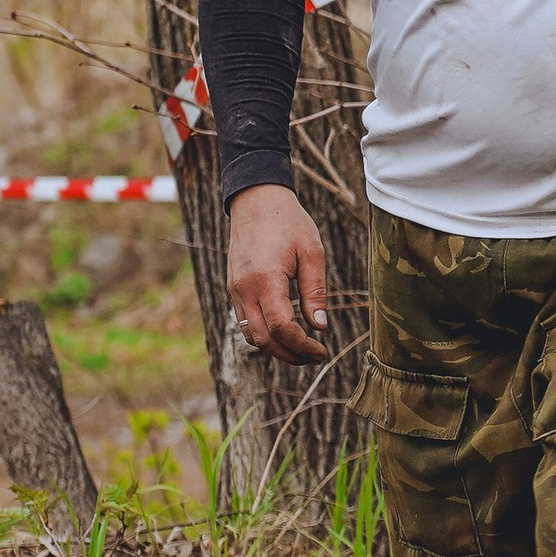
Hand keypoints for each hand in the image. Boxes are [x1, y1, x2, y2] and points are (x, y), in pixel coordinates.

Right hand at [226, 183, 329, 361]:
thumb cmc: (288, 222)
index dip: (303, 346)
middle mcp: (245, 289)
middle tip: (315, 357)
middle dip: (290, 355)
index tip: (322, 351)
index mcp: (266, 280)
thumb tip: (319, 326)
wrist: (256, 199)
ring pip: (251, 335)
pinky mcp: (233, 287)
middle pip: (264, 340)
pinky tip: (284, 331)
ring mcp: (235, 289)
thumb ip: (315, 292)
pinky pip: (245, 321)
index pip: (281, 329)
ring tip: (302, 347)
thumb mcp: (312, 253)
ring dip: (276, 348)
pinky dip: (264, 334)